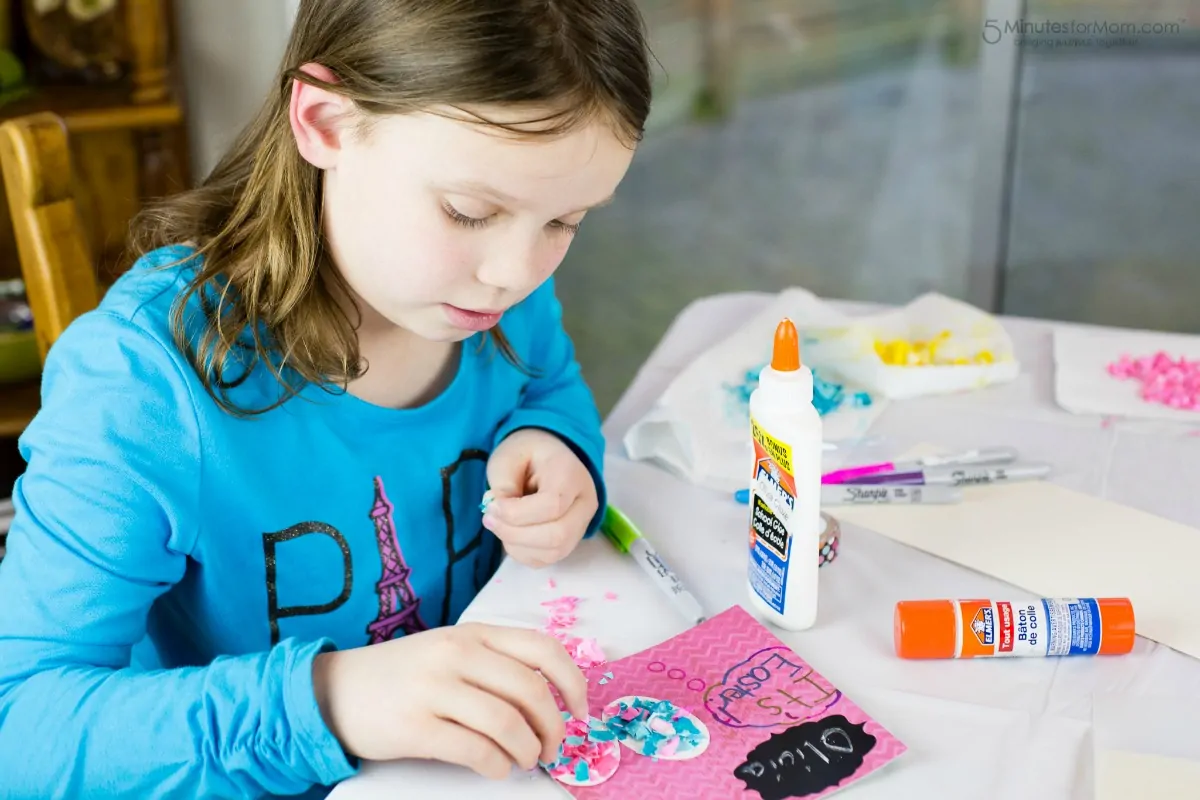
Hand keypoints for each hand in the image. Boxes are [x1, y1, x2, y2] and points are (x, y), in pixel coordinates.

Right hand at [312, 623, 587, 778]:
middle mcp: (456, 654)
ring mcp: (434, 689)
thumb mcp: (450, 650)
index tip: (580, 709)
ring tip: (526, 759)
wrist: (336, 691)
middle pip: (530, 689)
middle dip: (553, 725)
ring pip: (506, 722)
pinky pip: (475, 750)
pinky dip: (498, 765)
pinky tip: (497, 768)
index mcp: (473, 633)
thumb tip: (550, 700)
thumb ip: (495, 662)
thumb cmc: (404, 675)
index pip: (541, 648)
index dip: (572, 680)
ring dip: (527, 749)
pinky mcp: (416, 726)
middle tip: (554, 747)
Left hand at [483, 428, 598, 567]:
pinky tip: (510, 534)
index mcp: (571, 474)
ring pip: (553, 552)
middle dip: (515, 534)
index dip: (516, 513)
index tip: (491, 505)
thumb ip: (503, 484)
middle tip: (489, 519)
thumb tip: (499, 513)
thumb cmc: (527, 453)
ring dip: (516, 546)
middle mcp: (585, 503)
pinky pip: (547, 559)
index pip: (552, 505)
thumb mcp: (508, 457)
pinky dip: (522, 553)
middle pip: (557, 535)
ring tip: (497, 525)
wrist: (548, 457)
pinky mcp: (571, 541)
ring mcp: (581, 525)